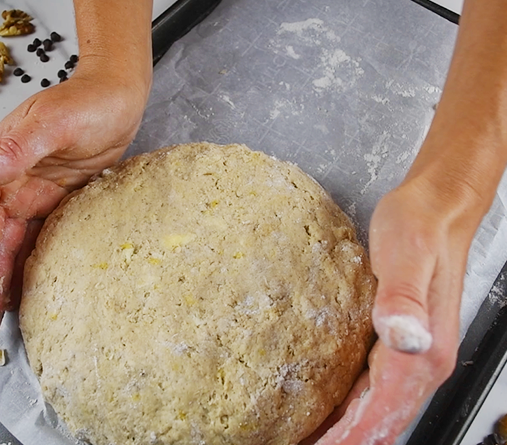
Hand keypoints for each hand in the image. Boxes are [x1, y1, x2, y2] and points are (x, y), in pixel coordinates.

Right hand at [0, 65, 149, 343]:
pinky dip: (30, 270)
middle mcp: (9, 184)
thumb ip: (13, 149)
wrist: (119, 98)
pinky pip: (38, 243)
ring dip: (1, 285)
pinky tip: (30, 294)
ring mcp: (33, 197)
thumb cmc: (89, 102)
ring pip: (10, 249)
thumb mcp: (52, 123)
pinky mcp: (57, 205)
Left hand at [304, 175, 482, 444]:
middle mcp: (422, 360)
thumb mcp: (407, 254)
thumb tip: (402, 334)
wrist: (436, 208)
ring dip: (347, 430)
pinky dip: (354, 409)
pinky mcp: (401, 341)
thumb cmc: (420, 226)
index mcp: (422, 350)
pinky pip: (376, 388)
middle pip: (381, 421)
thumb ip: (404, 297)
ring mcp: (414, 353)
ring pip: (379, 410)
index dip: (347, 438)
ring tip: (312, 438)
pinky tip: (333, 409)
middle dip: (344, 441)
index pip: (381, 412)